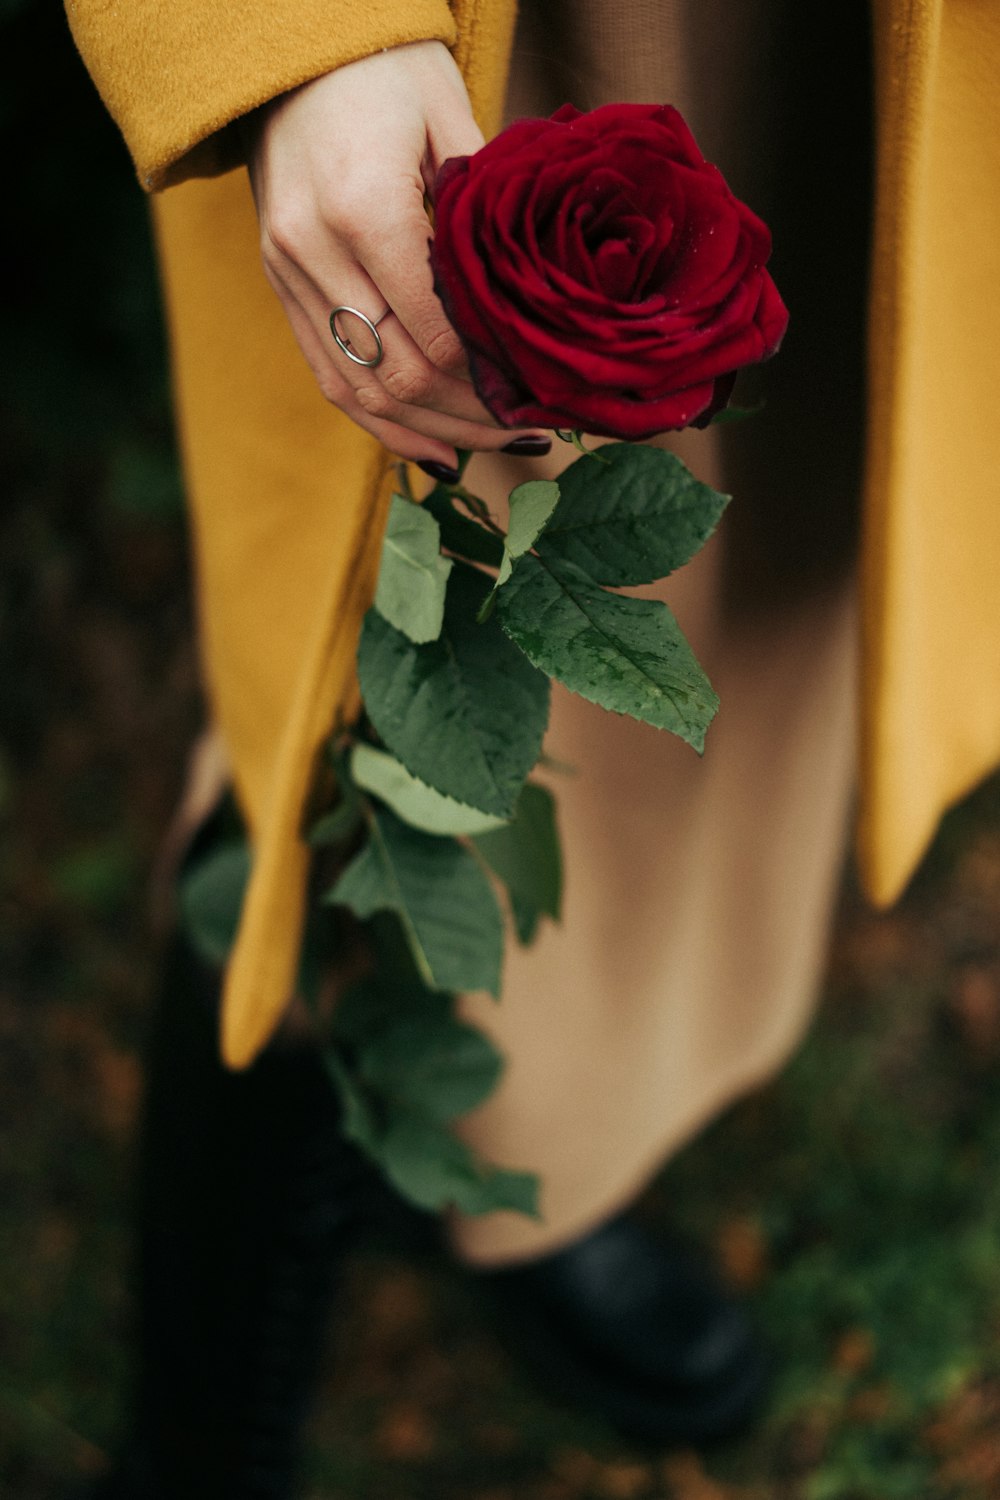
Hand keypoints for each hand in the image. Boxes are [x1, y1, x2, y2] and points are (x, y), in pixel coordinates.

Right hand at [244, 41, 548, 472]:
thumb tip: (531, 310)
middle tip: (530, 435)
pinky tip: (433, 447)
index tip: (541, 397)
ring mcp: (287, 273)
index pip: (436, 337)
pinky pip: (327, 374)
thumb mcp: (450, 119)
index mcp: (364, 210)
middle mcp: (315, 252)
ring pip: (359, 392)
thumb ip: (483, 214)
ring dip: (429, 430)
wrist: (288, 44)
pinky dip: (381, 420)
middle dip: (470, 417)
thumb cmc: (384, 69)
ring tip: (490, 450)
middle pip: (399, 376)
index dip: (491, 382)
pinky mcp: (278, 283)